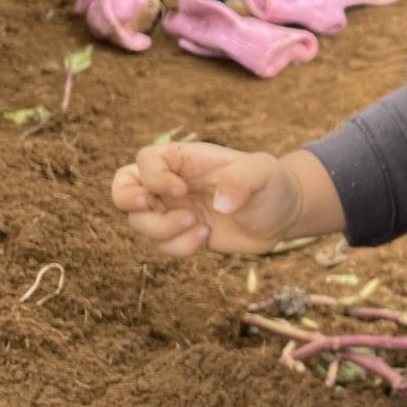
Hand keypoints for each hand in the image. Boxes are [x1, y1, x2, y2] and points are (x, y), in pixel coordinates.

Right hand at [112, 141, 304, 256]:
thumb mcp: (264, 173)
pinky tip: (205, 237)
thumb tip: (220, 205)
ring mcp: (174, 210)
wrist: (282, 215)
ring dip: (161, 230)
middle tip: (146, 206)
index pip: (146, 160)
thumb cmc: (272, 184)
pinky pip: (162, 245)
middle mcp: (172, 183)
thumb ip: (242, 180)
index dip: (153, 176)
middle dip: (127, 200)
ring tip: (198, 226)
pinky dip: (178, 247)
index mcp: (185, 159)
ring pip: (139, 222)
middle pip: (124, 187)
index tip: (181, 190)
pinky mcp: (182, 235)